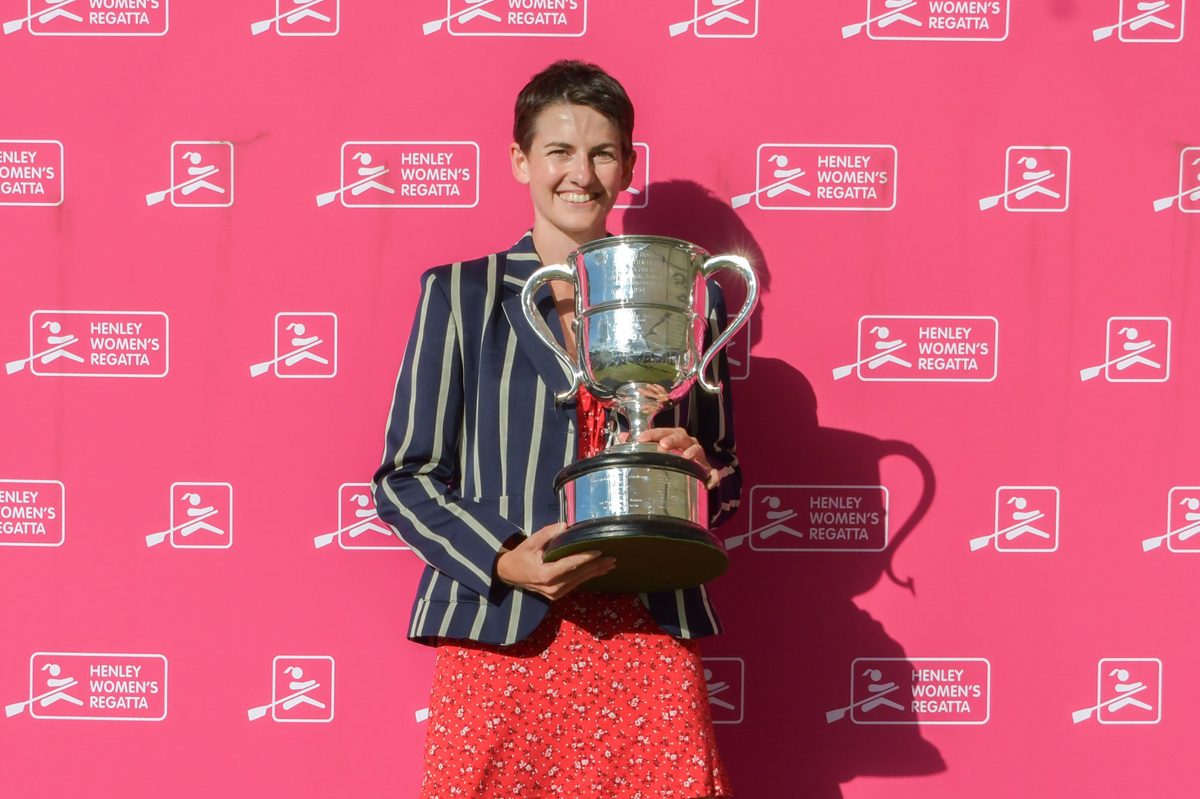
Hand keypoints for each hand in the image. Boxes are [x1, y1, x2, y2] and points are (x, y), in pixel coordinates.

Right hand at [495, 522, 615, 600]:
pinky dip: (587, 577)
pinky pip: (575, 584)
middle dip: (596, 567)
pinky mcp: (557, 595)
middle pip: (578, 575)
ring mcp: (555, 594)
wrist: (508, 574)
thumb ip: (547, 534)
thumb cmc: (520, 557)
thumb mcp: (530, 543)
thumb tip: (564, 525)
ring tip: (610, 565)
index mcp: (545, 574)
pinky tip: (598, 572)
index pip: (569, 565)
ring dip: (595, 573)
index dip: (585, 558)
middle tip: (612, 559)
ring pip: (579, 581)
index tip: (598, 551)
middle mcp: (552, 587)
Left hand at [638, 427, 719, 488]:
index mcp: (674, 437)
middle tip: (662, 446)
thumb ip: (638, 445)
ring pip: (698, 449)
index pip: (663, 431)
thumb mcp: (653, 452)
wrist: (689, 478)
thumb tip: (622, 438)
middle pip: (681, 436)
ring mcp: (699, 457)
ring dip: (692, 452)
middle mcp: (687, 443)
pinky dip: (712, 477)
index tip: (640, 438)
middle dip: (672, 439)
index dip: (652, 433)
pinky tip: (708, 483)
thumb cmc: (669, 460)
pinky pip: (713, 473)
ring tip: (685, 457)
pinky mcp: (707, 471)